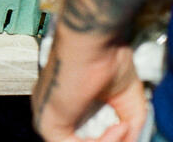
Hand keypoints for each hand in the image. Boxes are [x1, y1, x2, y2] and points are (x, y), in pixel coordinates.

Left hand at [32, 34, 147, 141]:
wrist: (94, 41)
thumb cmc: (107, 58)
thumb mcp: (125, 103)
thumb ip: (127, 131)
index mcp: (64, 104)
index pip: (81, 135)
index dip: (106, 138)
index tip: (126, 128)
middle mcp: (51, 112)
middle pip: (77, 140)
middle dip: (106, 140)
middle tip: (125, 129)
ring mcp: (46, 118)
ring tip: (123, 126)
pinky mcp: (47, 122)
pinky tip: (116, 127)